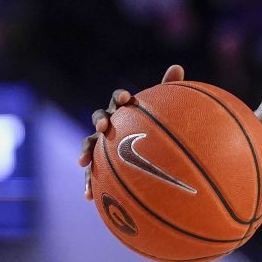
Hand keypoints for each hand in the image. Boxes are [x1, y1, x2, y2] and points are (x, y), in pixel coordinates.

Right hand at [79, 64, 184, 199]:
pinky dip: (89, 183)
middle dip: (100, 121)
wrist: (153, 156)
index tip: (128, 99)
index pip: (119, 100)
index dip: (121, 97)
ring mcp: (103, 145)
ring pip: (90, 145)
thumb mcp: (166, 113)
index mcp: (126, 111)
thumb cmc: (160, 130)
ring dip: (86, 151)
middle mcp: (111, 126)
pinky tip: (88, 196)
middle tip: (104, 126)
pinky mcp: (101, 166)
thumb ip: (170, 91)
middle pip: (100, 118)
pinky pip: (93, 174)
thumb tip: (177, 66)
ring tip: (84, 161)